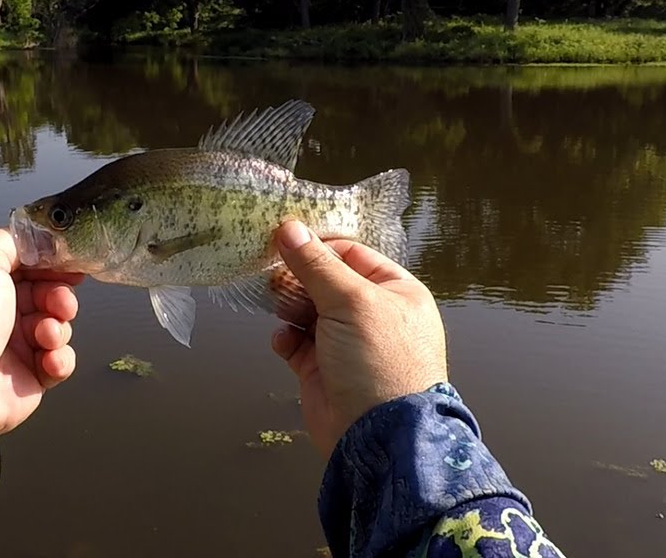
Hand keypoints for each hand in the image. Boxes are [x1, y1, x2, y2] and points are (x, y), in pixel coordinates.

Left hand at [0, 228, 82, 435]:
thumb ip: (9, 241)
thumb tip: (37, 242)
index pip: (22, 263)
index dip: (48, 262)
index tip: (70, 262)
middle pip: (43, 292)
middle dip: (57, 294)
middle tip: (59, 303)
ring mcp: (10, 346)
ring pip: (56, 325)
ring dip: (57, 326)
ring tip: (44, 335)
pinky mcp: (28, 376)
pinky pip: (59, 360)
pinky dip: (59, 358)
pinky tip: (47, 360)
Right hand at [270, 220, 447, 456]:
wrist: (378, 437)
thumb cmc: (380, 363)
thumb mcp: (351, 301)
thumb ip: (316, 264)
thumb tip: (289, 228)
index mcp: (396, 292)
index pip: (352, 254)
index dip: (318, 245)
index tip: (283, 238)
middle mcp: (373, 315)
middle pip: (325, 281)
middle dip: (297, 276)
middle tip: (270, 272)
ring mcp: (346, 344)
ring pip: (307, 310)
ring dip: (288, 305)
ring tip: (276, 304)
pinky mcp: (322, 370)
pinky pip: (296, 343)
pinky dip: (285, 338)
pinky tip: (282, 340)